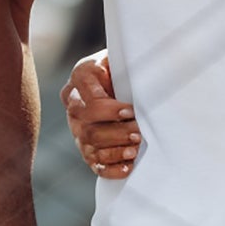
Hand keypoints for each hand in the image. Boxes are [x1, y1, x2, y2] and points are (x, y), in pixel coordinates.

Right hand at [61, 50, 140, 178]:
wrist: (123, 74)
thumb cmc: (128, 63)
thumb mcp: (125, 57)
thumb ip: (129, 64)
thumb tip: (150, 76)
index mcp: (81, 76)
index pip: (89, 101)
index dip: (110, 110)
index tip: (131, 111)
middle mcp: (74, 104)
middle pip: (87, 128)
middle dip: (116, 133)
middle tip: (138, 133)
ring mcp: (78, 128)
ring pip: (89, 146)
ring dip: (114, 151)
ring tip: (135, 150)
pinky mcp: (87, 146)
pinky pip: (93, 163)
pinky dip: (111, 168)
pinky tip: (128, 167)